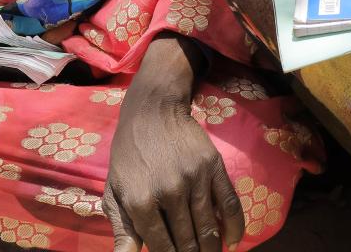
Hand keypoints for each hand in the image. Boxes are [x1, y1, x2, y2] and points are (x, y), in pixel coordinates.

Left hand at [104, 70, 243, 251]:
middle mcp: (169, 192)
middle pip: (187, 242)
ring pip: (209, 228)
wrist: (152, 112)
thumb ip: (122, 230)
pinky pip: (229, 203)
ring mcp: (194, 179)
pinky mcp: (213, 166)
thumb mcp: (115, 192)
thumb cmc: (129, 155)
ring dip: (211, 249)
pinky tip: (232, 241)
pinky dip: (235, 227)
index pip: (161, 248)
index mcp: (140, 202)